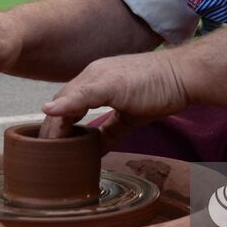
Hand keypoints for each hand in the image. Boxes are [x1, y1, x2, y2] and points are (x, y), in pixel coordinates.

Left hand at [39, 51, 190, 150]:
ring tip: (46, 146)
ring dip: (54, 123)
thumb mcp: (130, 116)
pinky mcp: (111, 82)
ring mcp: (101, 76)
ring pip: (67, 98)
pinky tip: (51, 112)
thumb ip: (110, 132)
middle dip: (50, 127)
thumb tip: (95, 150)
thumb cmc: (161, 90)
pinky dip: (65, 104)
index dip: (57, 124)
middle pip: (61, 100)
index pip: (67, 102)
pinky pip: (83, 94)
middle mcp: (94, 74)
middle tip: (42, 152)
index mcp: (96, 79)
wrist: (184, 75)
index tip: (50, 146)